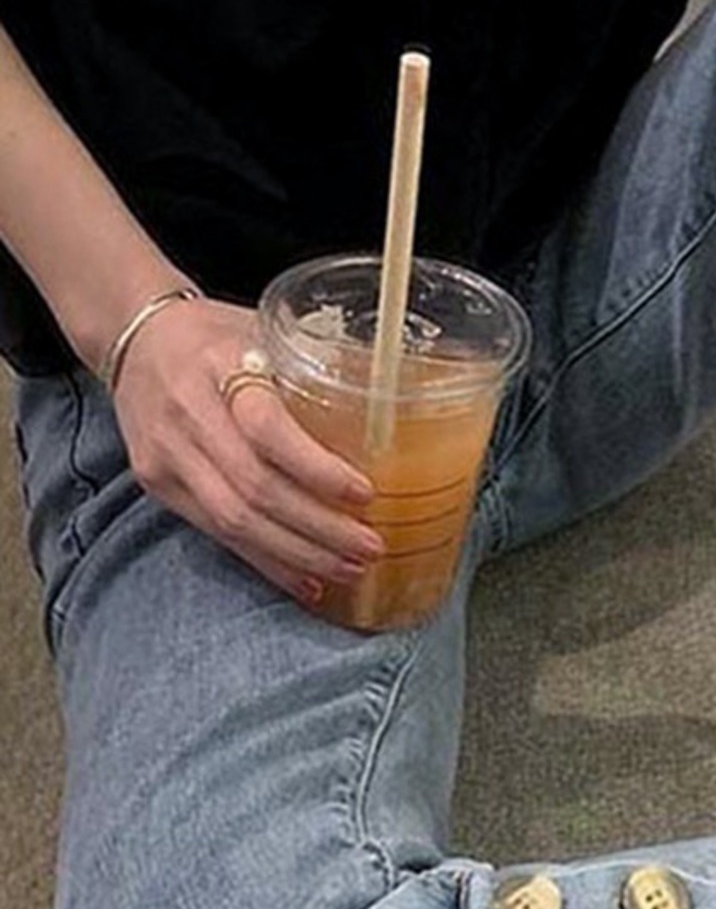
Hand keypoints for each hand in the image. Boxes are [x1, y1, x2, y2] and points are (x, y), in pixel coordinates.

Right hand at [110, 296, 383, 603]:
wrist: (133, 334)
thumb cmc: (213, 334)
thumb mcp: (262, 330)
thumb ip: (311, 370)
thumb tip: (390, 414)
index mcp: (220, 366)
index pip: (266, 429)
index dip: (317, 469)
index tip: (365, 493)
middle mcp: (188, 415)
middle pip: (255, 489)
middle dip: (319, 528)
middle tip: (371, 546)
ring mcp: (167, 455)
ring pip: (235, 522)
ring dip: (298, 554)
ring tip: (348, 569)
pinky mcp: (158, 485)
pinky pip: (217, 534)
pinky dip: (266, 562)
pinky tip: (304, 578)